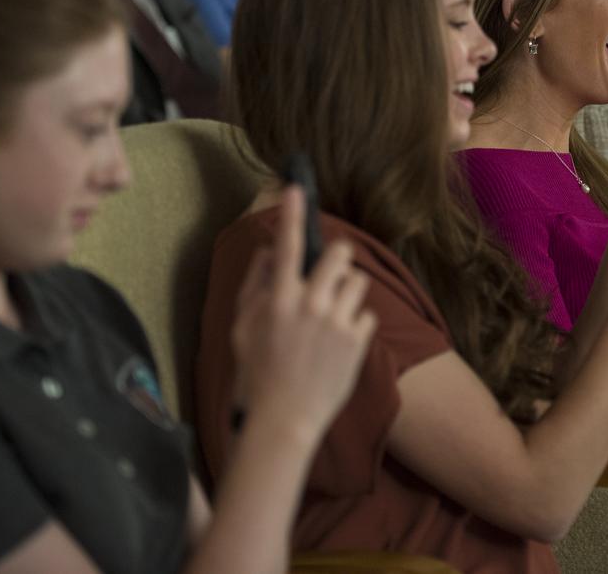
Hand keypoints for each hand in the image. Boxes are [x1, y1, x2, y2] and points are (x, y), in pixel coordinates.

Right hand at [229, 186, 376, 440]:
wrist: (284, 419)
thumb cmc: (256, 374)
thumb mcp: (242, 328)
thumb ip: (254, 285)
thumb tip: (268, 252)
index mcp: (278, 300)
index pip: (288, 247)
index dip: (291, 214)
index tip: (295, 188)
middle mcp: (311, 306)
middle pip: (341, 255)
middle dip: (338, 258)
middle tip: (329, 275)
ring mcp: (337, 324)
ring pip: (357, 283)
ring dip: (346, 292)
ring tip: (330, 317)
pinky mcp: (358, 342)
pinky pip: (366, 314)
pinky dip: (355, 323)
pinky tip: (339, 343)